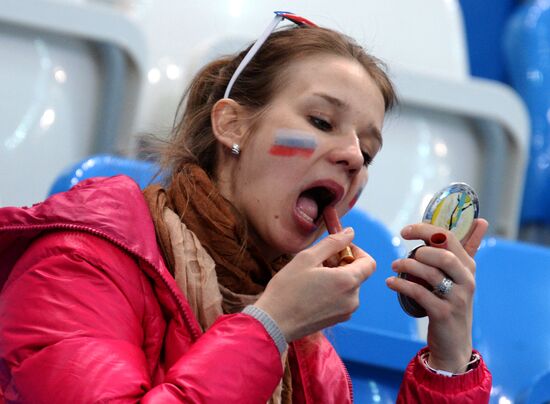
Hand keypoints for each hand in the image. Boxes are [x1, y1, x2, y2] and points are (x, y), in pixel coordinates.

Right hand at [254, 228, 375, 341]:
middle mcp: (352, 299)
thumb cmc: (287, 289)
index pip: (369, 262)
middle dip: (342, 263)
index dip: (356, 251)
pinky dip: (333, 290)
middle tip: (318, 262)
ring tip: (312, 278)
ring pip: (349, 286)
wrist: (274, 322)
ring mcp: (346, 311)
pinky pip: (343, 298)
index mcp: (347, 281)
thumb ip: (332, 243)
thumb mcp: (307, 258)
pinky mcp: (338, 320)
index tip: (338, 249)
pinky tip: (312, 291)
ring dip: (336, 277)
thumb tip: (350, 232)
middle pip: (358, 273)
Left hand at [386, 219, 488, 372]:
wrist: (454, 343)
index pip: (449, 238)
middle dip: (418, 250)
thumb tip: (481, 220)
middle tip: (401, 254)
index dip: (425, 230)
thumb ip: (466, 248)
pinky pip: (419, 293)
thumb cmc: (453, 302)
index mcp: (468, 266)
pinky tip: (391, 282)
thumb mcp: (461, 276)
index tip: (405, 231)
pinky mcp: (443, 313)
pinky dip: (401, 285)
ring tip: (394, 267)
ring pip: (431, 274)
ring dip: (407, 266)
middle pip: (444, 255)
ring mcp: (457, 298)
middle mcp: (467, 280)